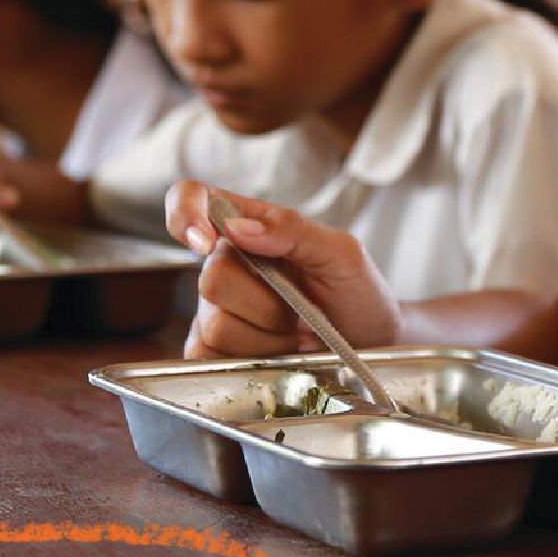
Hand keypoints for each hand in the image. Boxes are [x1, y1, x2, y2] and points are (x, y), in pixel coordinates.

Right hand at [165, 181, 402, 359]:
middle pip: (212, 276)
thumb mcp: (341, 253)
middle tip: (297, 304)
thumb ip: (293, 230)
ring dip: (267, 333)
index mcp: (249, 225)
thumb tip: (239, 227)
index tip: (207, 242)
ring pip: (216, 323)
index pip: (192, 198)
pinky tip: (278, 350)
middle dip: (264, 300)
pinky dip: (254, 358)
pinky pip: (211, 356)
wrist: (371, 346)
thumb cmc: (358, 293)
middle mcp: (226, 262)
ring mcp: (215, 308)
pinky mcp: (213, 350)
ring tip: (294, 328)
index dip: (185, 214)